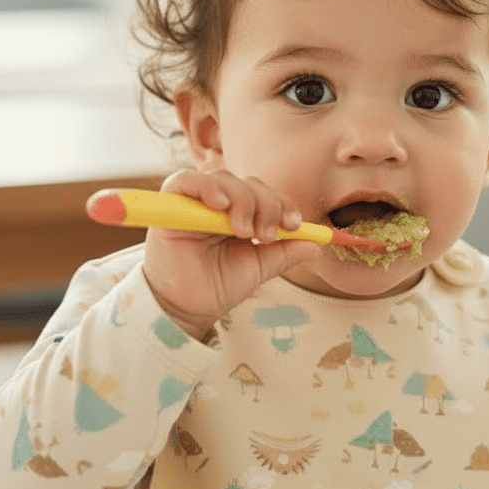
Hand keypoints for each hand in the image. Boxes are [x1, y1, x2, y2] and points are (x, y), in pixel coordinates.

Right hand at [141, 169, 321, 340]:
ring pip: (224, 179)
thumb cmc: (217, 286)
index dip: (283, 204)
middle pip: (249, 184)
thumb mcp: (260, 267)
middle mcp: (218, 203)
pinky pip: (186, 181)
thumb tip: (318, 244)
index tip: (294, 225)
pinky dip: (206, 187)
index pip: (267, 194)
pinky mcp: (170, 205)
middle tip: (265, 235)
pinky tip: (219, 205)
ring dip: (241, 200)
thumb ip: (286, 252)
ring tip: (242, 231)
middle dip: (266, 205)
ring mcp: (195, 202)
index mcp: (241, 214)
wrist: (187, 309)